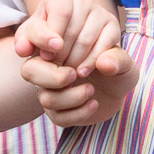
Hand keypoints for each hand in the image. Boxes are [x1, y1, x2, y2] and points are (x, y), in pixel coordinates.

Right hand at [17, 13, 132, 125]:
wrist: (118, 89)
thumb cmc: (116, 66)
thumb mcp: (123, 60)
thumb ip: (117, 58)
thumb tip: (104, 63)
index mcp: (57, 45)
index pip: (34, 36)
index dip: (40, 38)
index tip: (58, 45)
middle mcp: (47, 67)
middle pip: (29, 71)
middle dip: (52, 76)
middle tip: (74, 74)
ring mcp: (50, 90)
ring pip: (45, 97)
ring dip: (71, 96)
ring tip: (91, 89)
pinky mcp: (57, 111)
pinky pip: (57, 116)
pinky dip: (78, 112)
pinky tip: (93, 103)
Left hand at [19, 0, 124, 71]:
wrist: (71, 47)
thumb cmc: (47, 40)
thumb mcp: (31, 40)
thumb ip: (23, 42)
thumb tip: (24, 49)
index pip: (60, 11)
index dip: (51, 37)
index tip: (45, 56)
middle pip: (72, 29)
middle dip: (61, 54)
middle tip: (54, 68)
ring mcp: (101, 11)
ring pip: (87, 40)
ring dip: (74, 61)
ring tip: (65, 71)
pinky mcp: (113, 27)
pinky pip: (104, 47)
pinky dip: (91, 63)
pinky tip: (81, 71)